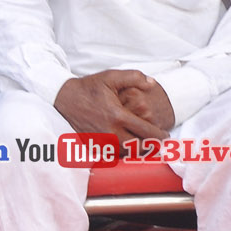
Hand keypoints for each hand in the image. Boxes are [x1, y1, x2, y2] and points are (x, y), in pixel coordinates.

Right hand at [54, 70, 169, 143]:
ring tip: (146, 144)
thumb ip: (134, 77)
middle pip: (138, 148)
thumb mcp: (111, 76)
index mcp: (118, 116)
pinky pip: (113, 153)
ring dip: (138, 150)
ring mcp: (101, 141)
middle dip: (151, 146)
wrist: (64, 98)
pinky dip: (123, 151)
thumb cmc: (89, 87)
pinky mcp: (94, 145)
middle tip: (158, 142)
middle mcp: (110, 132)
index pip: (146, 132)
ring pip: (126, 153)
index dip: (159, 135)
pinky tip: (129, 145)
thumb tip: (152, 83)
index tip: (165, 135)